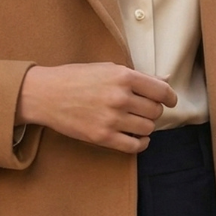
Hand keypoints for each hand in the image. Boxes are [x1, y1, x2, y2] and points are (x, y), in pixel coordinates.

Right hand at [16, 63, 176, 153]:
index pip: (161, 91)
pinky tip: (137, 138)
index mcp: (123, 76)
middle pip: (156, 111)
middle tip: (143, 110)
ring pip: (148, 128)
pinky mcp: (102, 137)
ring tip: (136, 122)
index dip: (170, 97)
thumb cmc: (75, 78)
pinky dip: (141, 143)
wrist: (46, 94)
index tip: (170, 101)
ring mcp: (112, 119)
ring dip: (146, 126)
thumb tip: (164, 82)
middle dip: (153, 111)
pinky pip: (134, 146)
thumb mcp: (106, 69)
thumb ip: (136, 77)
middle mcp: (120, 97)